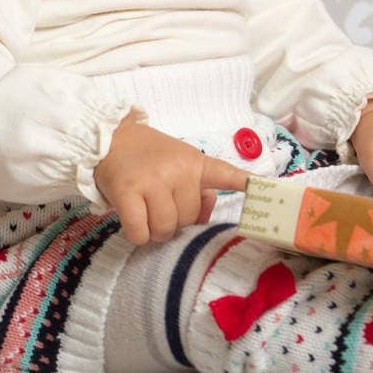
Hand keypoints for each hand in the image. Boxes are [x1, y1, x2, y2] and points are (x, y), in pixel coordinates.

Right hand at [94, 118, 251, 244]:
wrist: (107, 139)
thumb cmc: (145, 156)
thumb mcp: (177, 162)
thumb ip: (196, 187)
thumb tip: (205, 213)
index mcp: (194, 161)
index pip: (224, 173)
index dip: (245, 184)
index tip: (265, 188)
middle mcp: (176, 169)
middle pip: (189, 217)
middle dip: (175, 220)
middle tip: (159, 203)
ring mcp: (152, 180)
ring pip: (166, 228)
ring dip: (156, 230)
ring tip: (146, 213)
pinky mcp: (127, 191)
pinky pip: (141, 231)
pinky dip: (138, 234)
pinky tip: (133, 221)